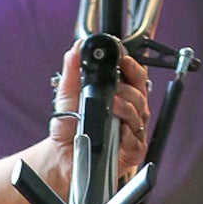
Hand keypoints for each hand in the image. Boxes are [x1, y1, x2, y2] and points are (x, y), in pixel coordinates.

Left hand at [47, 42, 150, 179]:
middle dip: (129, 87)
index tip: (123, 60)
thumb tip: (77, 48)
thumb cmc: (70, 127)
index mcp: (120, 95)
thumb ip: (73, 70)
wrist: (62, 155)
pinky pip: (136, 140)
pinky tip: (119, 131)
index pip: (135, 76)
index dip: (132, 66)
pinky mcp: (132, 151)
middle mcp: (129, 111)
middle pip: (141, 93)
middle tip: (115, 85)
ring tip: (112, 105)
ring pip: (140, 114)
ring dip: (127, 107)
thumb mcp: (67, 94)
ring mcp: (132, 131)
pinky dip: (128, 133)